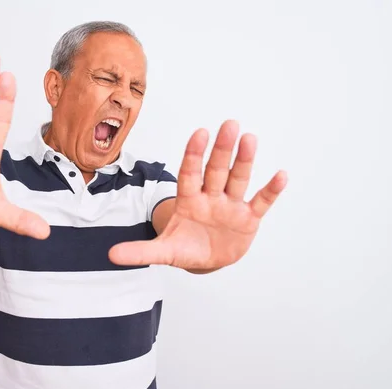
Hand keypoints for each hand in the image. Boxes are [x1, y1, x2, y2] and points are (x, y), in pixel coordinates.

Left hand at [109, 120, 286, 271]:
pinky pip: (261, 202)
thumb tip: (111, 255)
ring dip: (245, 161)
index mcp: (189, 201)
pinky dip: (271, 191)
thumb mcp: (163, 251)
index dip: (194, 155)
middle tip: (229, 125)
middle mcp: (211, 198)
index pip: (190, 174)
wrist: (206, 259)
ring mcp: (231, 206)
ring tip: (250, 139)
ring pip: (238, 180)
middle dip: (222, 150)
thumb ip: (140, 251)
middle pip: (216, 171)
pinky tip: (281, 175)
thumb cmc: (185, 248)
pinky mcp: (248, 218)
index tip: (199, 133)